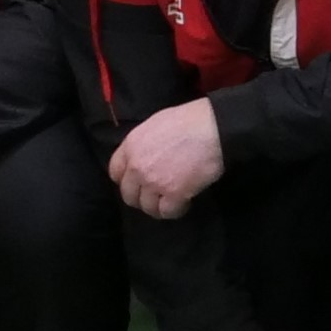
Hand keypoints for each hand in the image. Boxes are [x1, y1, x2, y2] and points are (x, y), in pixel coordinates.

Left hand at [108, 97, 229, 221]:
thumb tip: (148, 154)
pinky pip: (167, 212)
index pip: (115, 172)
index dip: (127, 179)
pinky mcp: (173, 194)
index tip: (139, 182)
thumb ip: (145, 142)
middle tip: (157, 194)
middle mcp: (137, 166)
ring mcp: (154, 182)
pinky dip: (176, 210)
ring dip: (159, 206)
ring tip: (172, 201)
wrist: (214, 128)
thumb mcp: (157, 123)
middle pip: (129, 194)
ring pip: (147, 206)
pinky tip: (185, 203)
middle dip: (141, 197)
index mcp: (131, 146)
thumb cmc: (191, 119)